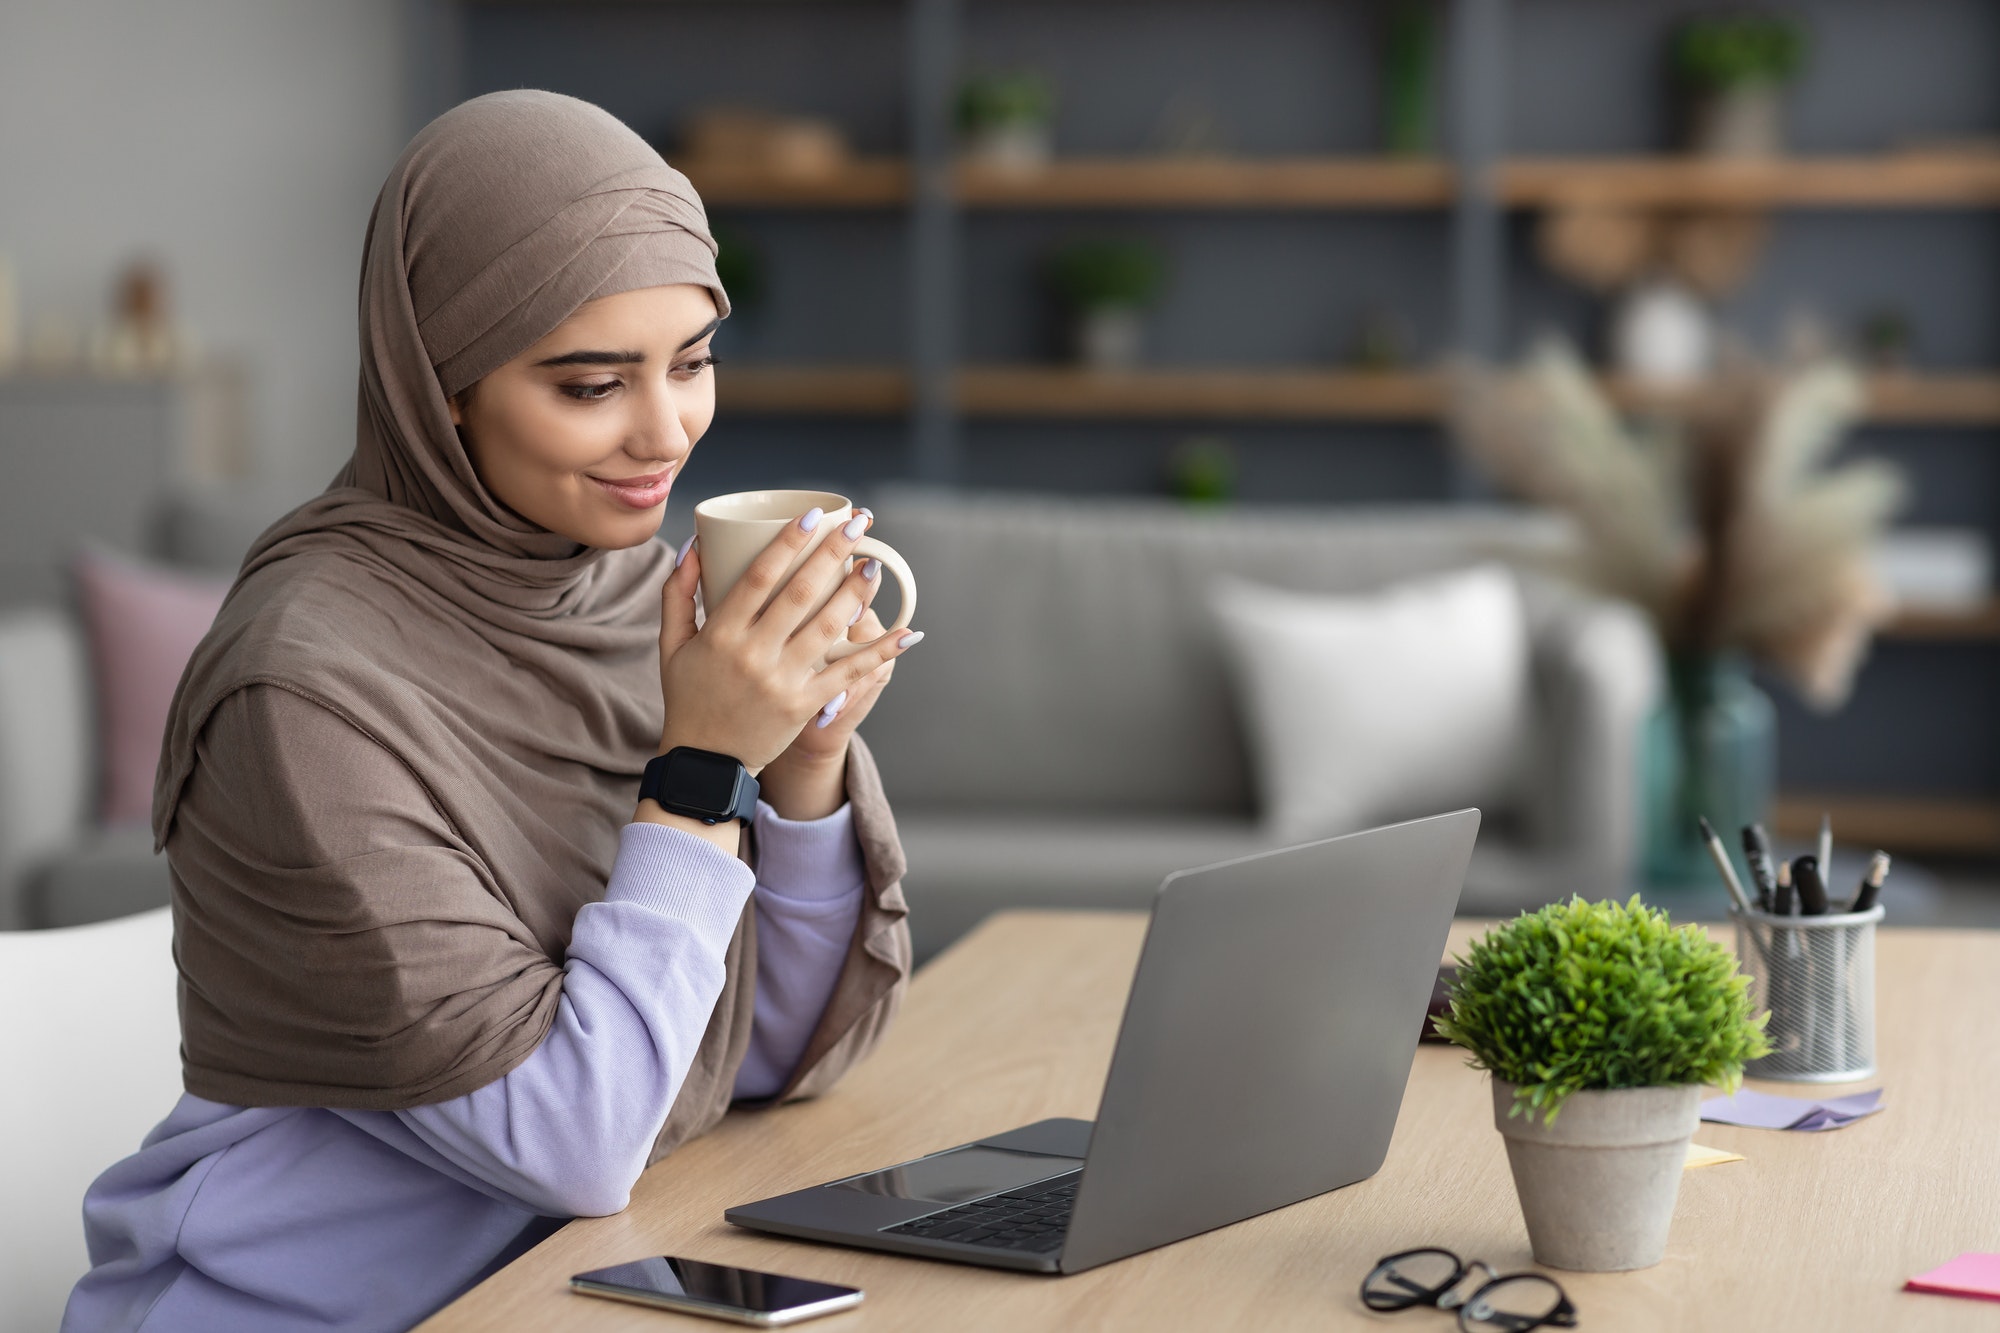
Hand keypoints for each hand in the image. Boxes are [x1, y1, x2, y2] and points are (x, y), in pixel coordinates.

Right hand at [654, 506, 920, 775]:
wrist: (706, 763)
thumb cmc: (689, 696)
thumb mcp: (671, 645)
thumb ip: (677, 594)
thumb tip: (693, 545)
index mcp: (721, 634)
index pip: (758, 577)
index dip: (788, 543)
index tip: (812, 515)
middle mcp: (753, 655)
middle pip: (800, 594)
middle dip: (832, 554)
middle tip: (858, 525)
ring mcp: (782, 682)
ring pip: (826, 628)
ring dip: (855, 595)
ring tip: (873, 568)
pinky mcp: (804, 706)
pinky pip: (848, 674)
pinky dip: (880, 653)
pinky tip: (907, 635)